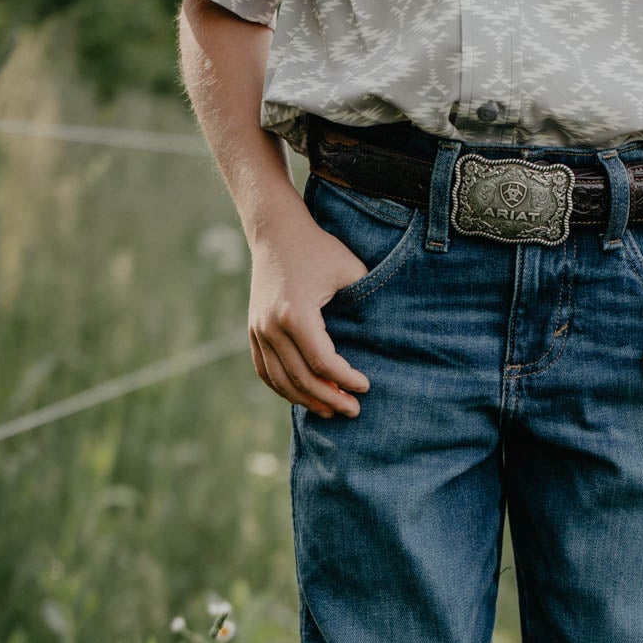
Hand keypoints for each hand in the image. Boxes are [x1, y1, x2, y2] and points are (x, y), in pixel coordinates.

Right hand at [248, 201, 372, 417]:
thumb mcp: (350, 270)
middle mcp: (271, 326)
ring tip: (332, 411)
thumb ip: (367, 302)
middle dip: (330, 399)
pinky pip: (265, 371)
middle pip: (302, 378)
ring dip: (307, 400)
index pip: (323, 362)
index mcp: (296, 313)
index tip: (365, 386)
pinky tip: (305, 397)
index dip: (346, 380)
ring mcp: (258, 329)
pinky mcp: (253, 330)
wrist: (276, 231)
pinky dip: (284, 388)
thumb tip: (390, 336)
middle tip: (353, 410)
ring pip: (281, 380)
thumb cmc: (319, 249)